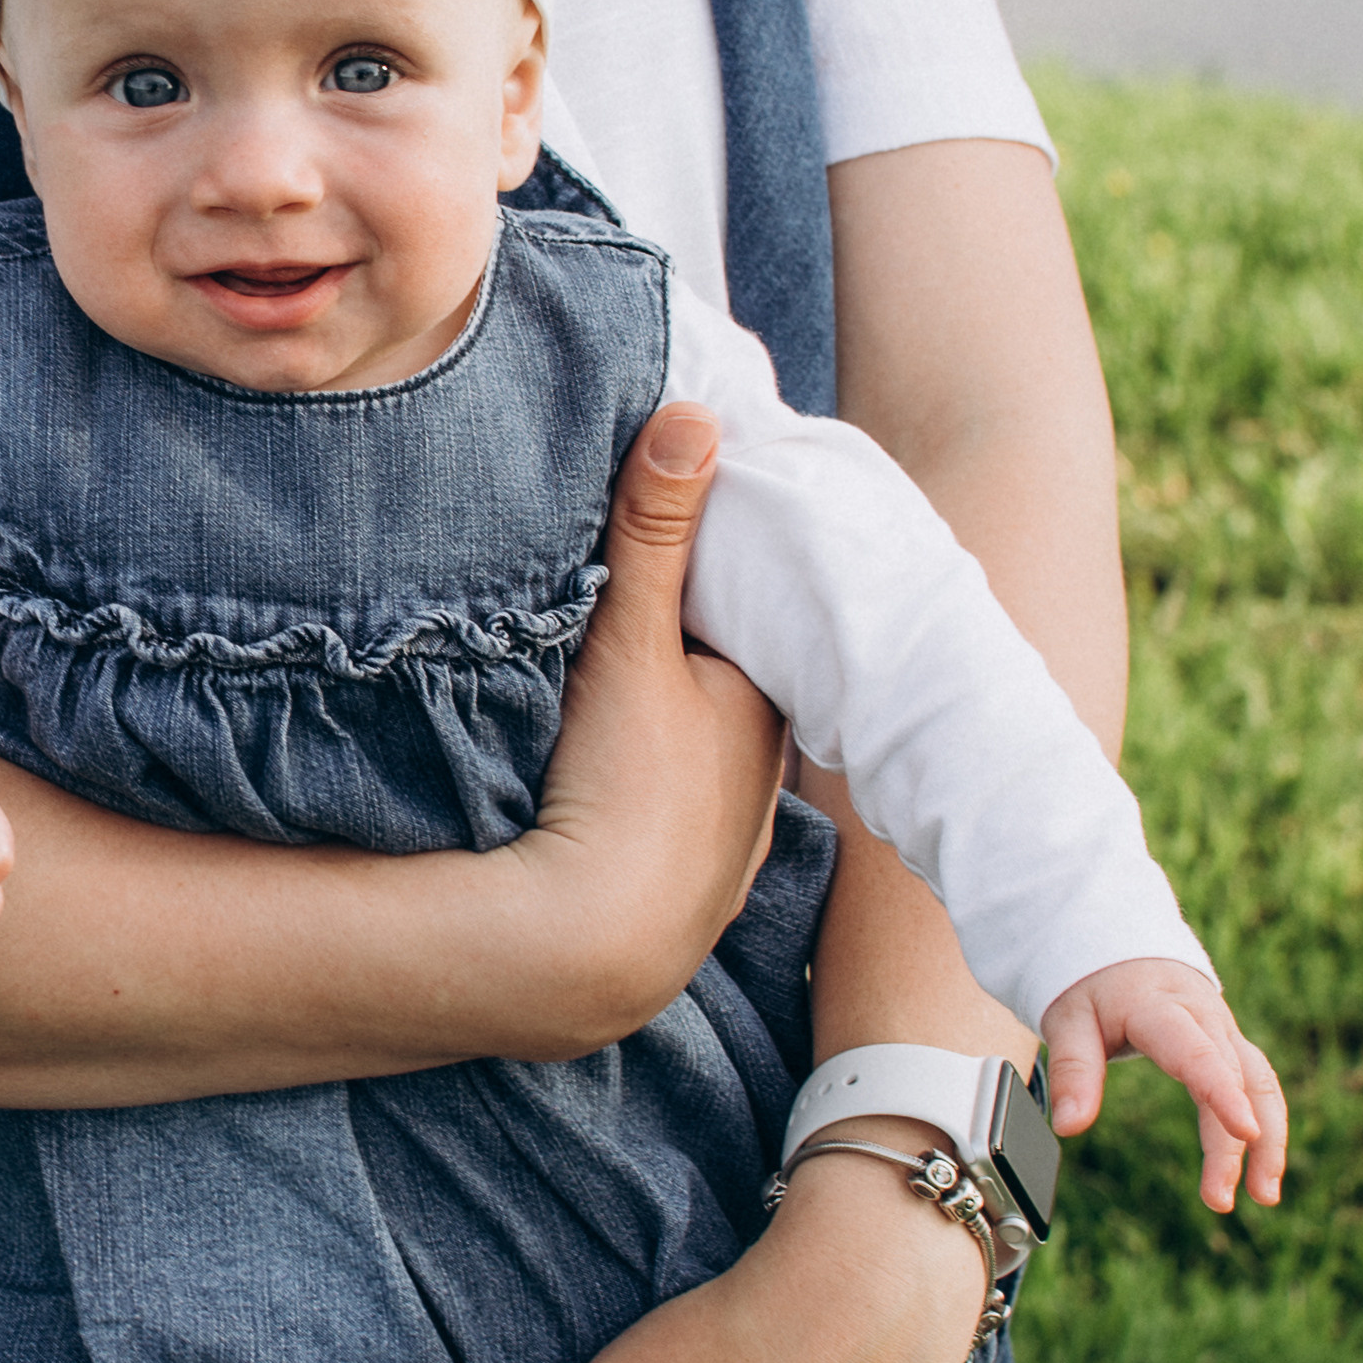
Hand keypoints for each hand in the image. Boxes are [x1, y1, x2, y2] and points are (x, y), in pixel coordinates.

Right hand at [505, 406, 783, 1040]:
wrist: (592, 949)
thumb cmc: (622, 789)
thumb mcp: (632, 642)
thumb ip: (656, 531)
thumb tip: (694, 413)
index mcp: (770, 710)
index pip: (756, 627)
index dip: (716, 594)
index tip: (673, 563)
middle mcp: (769, 785)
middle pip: (732, 701)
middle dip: (696, 670)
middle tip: (632, 635)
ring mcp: (733, 855)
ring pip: (709, 774)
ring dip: (678, 750)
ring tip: (621, 727)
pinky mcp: (690, 907)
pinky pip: (684, 836)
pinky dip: (662, 814)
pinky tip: (628, 810)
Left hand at [1042, 956, 1285, 1210]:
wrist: (1124, 950)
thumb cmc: (1093, 987)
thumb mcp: (1068, 1020)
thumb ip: (1073, 1071)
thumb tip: (1069, 1127)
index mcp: (1164, 1009)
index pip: (1200, 1055)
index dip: (1224, 1094)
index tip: (1246, 1133)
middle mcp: (1207, 1020)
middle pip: (1237, 1081)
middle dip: (1236, 1143)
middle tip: (1219, 1200)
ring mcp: (1225, 1033)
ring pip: (1262, 1085)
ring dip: (1270, 1141)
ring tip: (1265, 1196)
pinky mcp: (1231, 1048)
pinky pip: (1259, 1087)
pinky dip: (1267, 1127)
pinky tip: (1261, 1171)